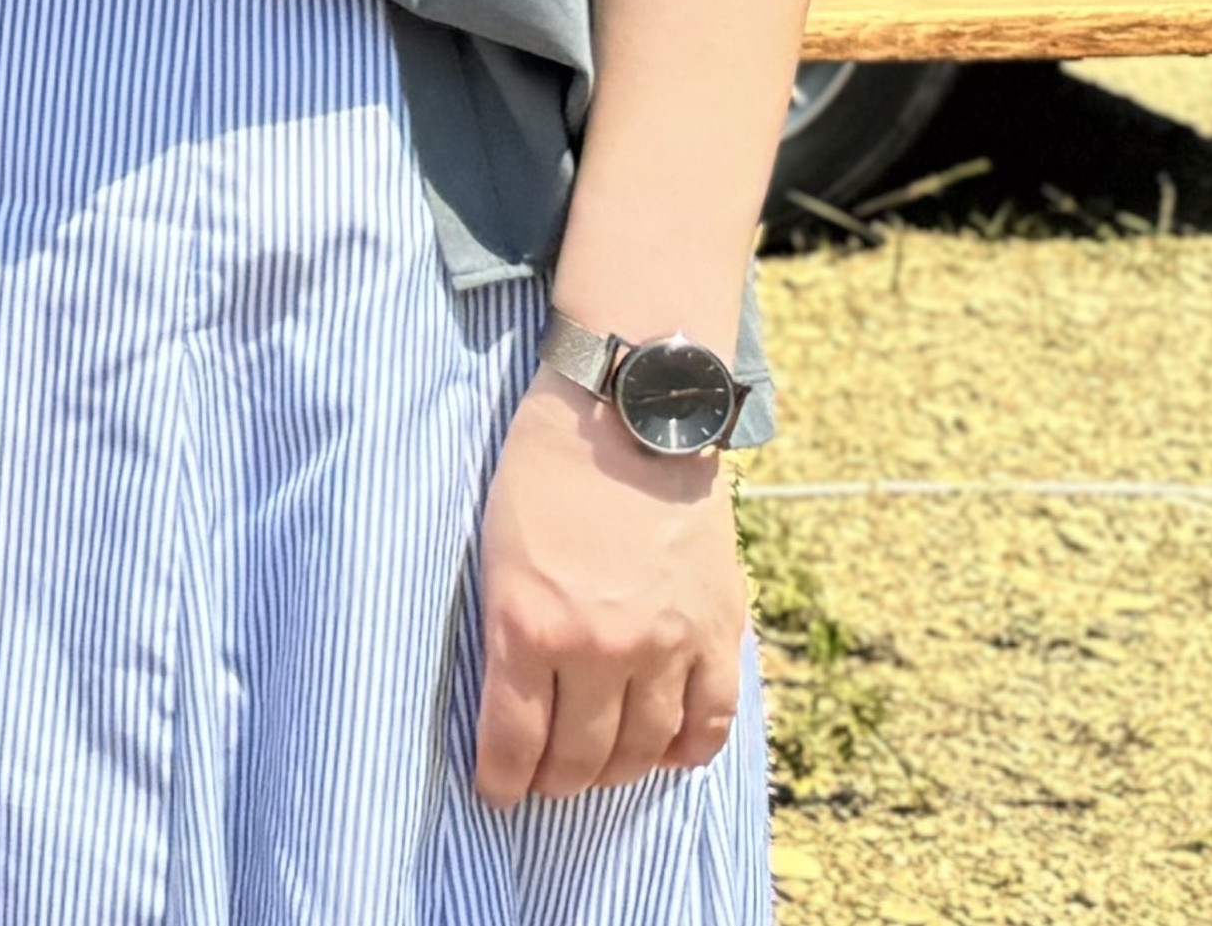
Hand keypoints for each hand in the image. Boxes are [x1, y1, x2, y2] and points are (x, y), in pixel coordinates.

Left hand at [468, 373, 748, 803]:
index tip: (497, 794)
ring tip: (596, 769)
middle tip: (543, 783)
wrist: (628, 418)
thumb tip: (509, 695)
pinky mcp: (717, 632)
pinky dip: (686, 750)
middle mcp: (598, 648)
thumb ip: (508, 627)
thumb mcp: (495, 550)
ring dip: (614, 772)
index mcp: (527, 625)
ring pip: (642, 751)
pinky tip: (663, 752)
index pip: (512, 741)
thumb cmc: (544, 472)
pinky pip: (710, 723)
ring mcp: (665, 644)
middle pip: (578, 757)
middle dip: (554, 782)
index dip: (502, 781)